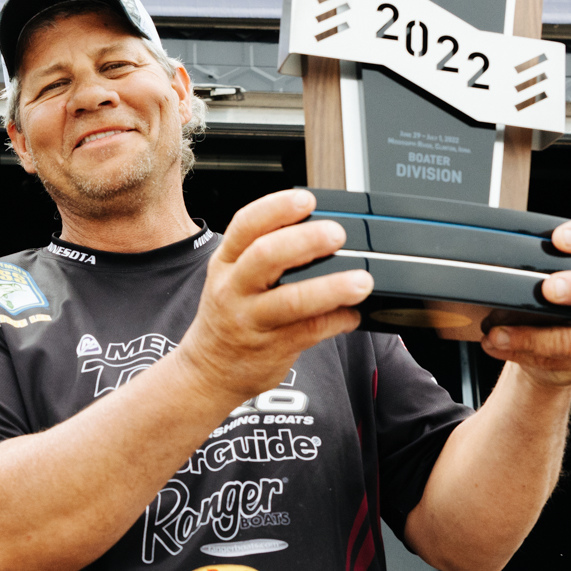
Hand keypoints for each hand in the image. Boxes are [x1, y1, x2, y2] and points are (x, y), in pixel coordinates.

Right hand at [175, 189, 373, 401]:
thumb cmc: (230, 316)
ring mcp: (251, 320)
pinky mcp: (272, 348)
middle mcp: (234, 288)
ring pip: (291, 300)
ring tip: (361, 282)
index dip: (276, 208)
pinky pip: (310, 331)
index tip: (306, 199)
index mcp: (226, 262)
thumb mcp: (232, 277)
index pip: (246, 225)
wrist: (209, 371)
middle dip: (305, 241)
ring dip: (331, 288)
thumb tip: (319, 228)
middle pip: (266, 256)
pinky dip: (337, 320)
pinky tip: (352, 314)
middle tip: (337, 234)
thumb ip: (264, 253)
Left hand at [481, 219, 570, 387]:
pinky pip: (556, 360)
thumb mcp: (542, 275)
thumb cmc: (547, 301)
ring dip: (533, 337)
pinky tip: (497, 344)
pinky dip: (520, 352)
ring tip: (499, 334)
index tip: (560, 238)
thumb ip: (528, 263)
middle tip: (548, 289)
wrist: (555, 348)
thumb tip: (482, 252)